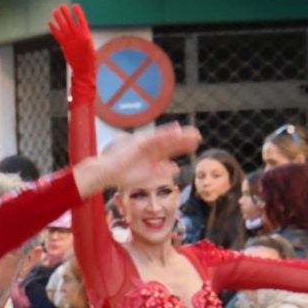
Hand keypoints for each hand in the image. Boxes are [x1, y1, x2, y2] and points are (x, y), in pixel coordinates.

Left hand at [47, 5, 95, 94]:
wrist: (83, 69)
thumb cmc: (89, 57)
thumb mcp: (89, 44)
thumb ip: (83, 35)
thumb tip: (78, 28)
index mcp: (86, 34)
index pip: (82, 19)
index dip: (78, 12)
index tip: (74, 5)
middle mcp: (78, 35)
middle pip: (70, 20)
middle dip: (66, 13)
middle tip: (62, 6)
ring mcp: (70, 40)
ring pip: (63, 26)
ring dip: (58, 18)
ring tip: (54, 11)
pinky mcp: (64, 45)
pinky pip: (57, 34)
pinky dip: (53, 28)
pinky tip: (50, 23)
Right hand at [79, 122, 200, 197]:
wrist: (109, 173)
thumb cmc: (124, 176)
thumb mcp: (148, 174)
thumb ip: (162, 170)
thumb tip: (177, 168)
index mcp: (153, 156)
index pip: (170, 150)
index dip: (182, 146)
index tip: (194, 145)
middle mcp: (151, 148)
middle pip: (171, 142)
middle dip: (183, 140)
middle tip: (198, 136)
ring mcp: (146, 144)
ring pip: (166, 138)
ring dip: (178, 135)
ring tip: (192, 133)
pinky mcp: (140, 142)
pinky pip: (156, 137)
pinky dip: (166, 133)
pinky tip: (176, 130)